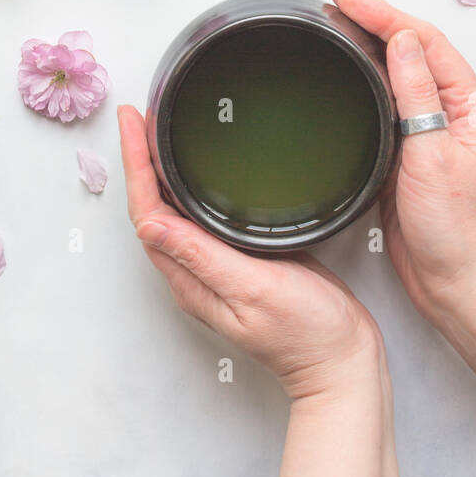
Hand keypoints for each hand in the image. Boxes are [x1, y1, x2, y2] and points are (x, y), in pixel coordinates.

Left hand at [117, 103, 382, 400]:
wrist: (343, 359)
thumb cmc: (305, 334)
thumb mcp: (253, 289)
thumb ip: (202, 256)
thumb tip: (150, 224)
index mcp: (190, 279)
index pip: (147, 212)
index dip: (136, 164)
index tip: (132, 122)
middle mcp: (195, 274)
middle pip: (152, 208)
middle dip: (140, 160)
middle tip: (139, 117)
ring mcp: (216, 268)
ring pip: (174, 211)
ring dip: (160, 171)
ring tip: (156, 132)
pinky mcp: (240, 262)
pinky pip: (201, 217)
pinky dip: (190, 186)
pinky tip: (198, 172)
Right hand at [331, 0, 475, 323]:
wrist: (458, 286)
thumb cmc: (456, 232)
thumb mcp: (433, 155)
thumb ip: (418, 95)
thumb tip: (403, 39)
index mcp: (470, 107)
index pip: (424, 42)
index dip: (383, 12)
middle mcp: (455, 113)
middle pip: (414, 49)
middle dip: (375, 17)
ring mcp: (433, 133)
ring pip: (400, 73)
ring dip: (370, 43)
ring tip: (337, 20)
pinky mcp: (411, 154)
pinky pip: (389, 103)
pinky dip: (367, 79)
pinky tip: (347, 72)